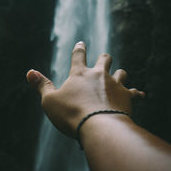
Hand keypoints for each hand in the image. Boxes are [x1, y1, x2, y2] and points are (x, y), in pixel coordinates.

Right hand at [26, 41, 144, 137]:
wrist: (99, 126)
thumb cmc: (71, 114)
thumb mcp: (50, 101)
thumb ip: (41, 86)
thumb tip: (29, 72)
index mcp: (80, 74)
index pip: (78, 55)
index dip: (79, 49)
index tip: (81, 43)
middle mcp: (99, 75)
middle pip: (105, 59)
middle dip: (104, 58)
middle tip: (104, 59)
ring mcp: (115, 85)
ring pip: (122, 73)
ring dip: (120, 74)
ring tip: (120, 75)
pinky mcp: (127, 97)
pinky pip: (134, 93)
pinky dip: (136, 94)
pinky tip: (141, 95)